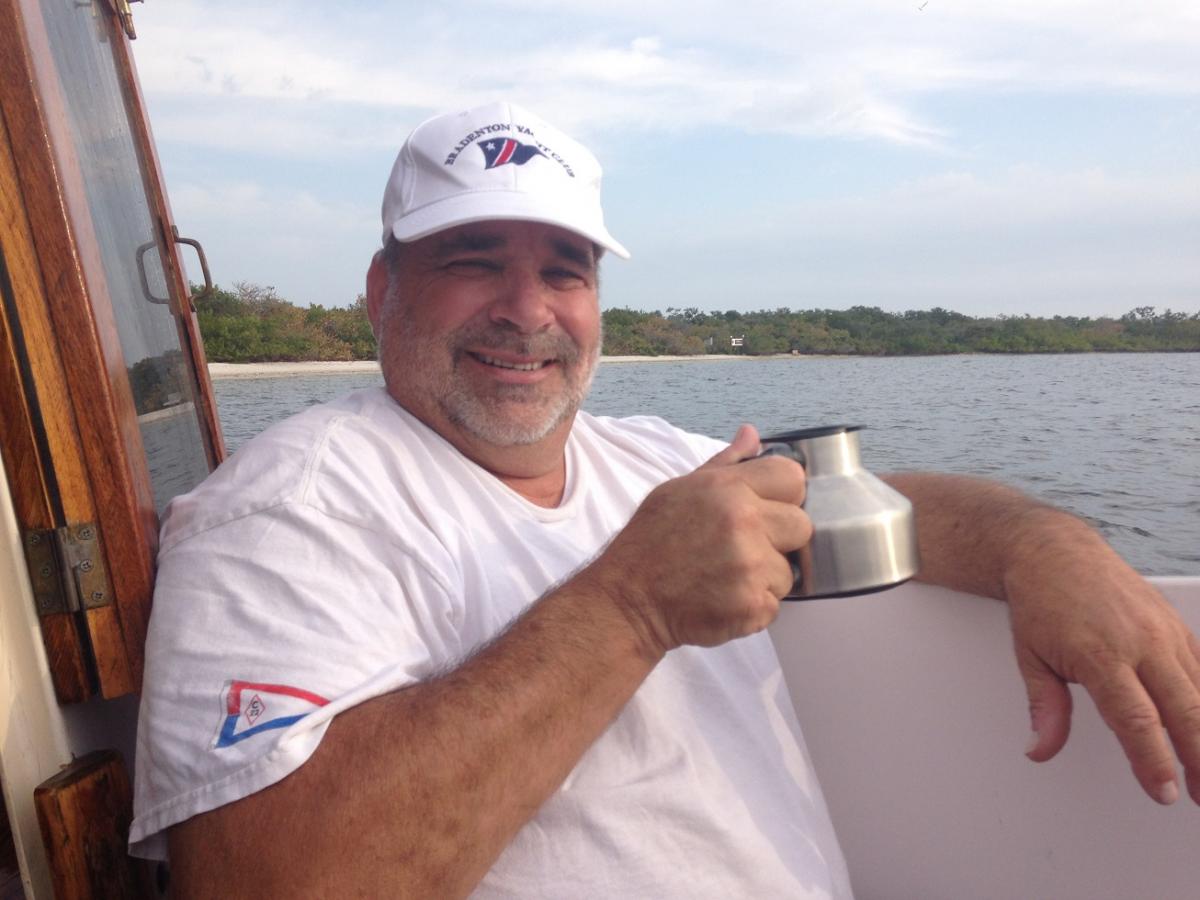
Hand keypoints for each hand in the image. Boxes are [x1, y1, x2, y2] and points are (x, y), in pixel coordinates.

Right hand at [583, 424, 810, 656]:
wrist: (627, 601)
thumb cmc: (650, 544)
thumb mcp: (679, 490)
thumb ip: (725, 464)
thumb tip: (751, 434)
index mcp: (727, 489)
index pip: (793, 477)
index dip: (784, 495)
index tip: (766, 510)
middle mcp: (744, 523)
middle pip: (801, 526)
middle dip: (779, 540)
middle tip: (741, 550)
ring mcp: (751, 567)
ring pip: (789, 571)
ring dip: (764, 579)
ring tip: (725, 578)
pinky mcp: (753, 606)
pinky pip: (775, 604)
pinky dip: (753, 607)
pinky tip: (722, 599)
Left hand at [1005, 512, 1199, 804]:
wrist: (1054, 550)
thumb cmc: (1040, 602)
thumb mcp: (1029, 656)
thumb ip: (1044, 708)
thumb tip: (1039, 750)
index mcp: (1100, 653)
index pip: (1135, 719)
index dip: (1153, 761)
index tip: (1163, 792)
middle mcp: (1141, 642)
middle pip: (1183, 710)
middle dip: (1197, 759)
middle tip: (1199, 796)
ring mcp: (1164, 631)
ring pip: (1199, 692)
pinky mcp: (1175, 625)